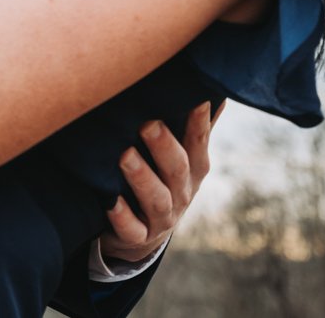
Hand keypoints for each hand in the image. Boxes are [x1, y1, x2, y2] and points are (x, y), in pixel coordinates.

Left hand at [98, 100, 221, 264]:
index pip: (198, 143)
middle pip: (177, 169)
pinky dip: (121, 216)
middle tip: (148, 123)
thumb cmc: (162, 178)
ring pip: (156, 199)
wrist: (141, 234)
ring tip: (125, 155)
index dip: (199, 122)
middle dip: (164, 147)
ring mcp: (161, 218)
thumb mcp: (184, 155)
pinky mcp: (137, 237)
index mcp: (194, 169)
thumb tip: (214, 88)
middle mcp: (182, 193)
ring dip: (141, 177)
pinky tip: (110, 201)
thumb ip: (198, 125)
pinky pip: (131, 229)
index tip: (195, 98)